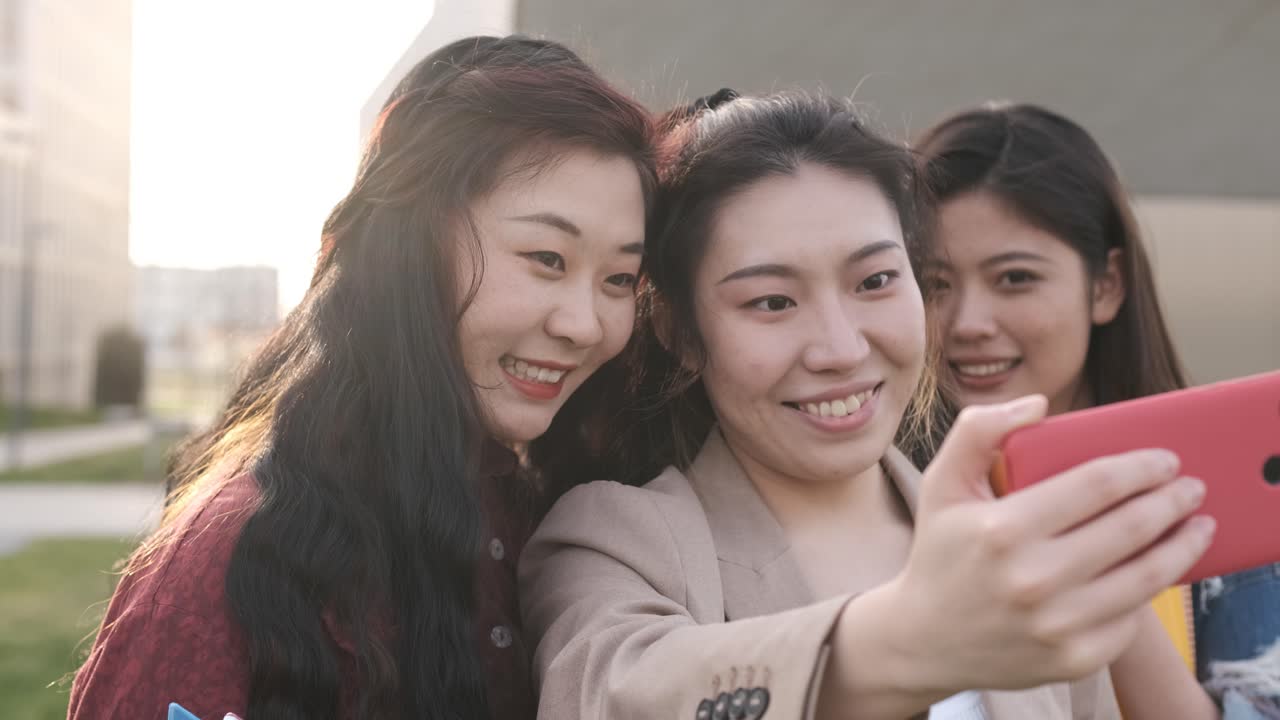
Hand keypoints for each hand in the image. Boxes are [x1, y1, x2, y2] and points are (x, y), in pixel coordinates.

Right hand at [885, 395, 1213, 692]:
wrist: (924, 639)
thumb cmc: (941, 552)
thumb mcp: (942, 484)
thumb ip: (978, 430)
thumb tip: (1037, 404)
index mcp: (1003, 528)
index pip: (1095, 485)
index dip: (1141, 467)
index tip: (1165, 459)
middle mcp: (1032, 579)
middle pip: (1131, 528)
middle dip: (1173, 501)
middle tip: (1190, 488)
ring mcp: (1056, 624)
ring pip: (1145, 577)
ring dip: (1183, 546)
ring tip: (1197, 527)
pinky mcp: (1073, 659)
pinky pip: (1131, 618)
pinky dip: (1149, 592)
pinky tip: (1156, 572)